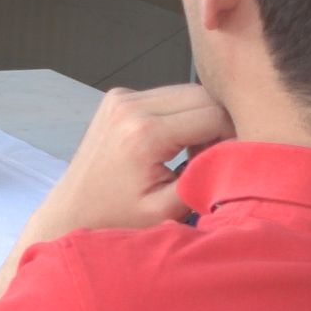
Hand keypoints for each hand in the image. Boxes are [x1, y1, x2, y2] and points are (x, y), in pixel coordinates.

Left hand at [22, 83, 229, 245]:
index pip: (215, 114)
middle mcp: (130, 105)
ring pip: (188, 92)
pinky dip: (181, 115)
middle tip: (210, 159)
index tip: (226, 162)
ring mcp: (121, 97)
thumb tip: (238, 151)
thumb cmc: (117, 219)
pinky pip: (168, 97)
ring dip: (201, 118)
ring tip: (192, 155)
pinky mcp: (118, 97)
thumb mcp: (168, 210)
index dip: (233, 136)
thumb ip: (206, 175)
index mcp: (144, 132)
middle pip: (204, 95)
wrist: (71, 212)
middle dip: (219, 124)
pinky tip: (173, 145)